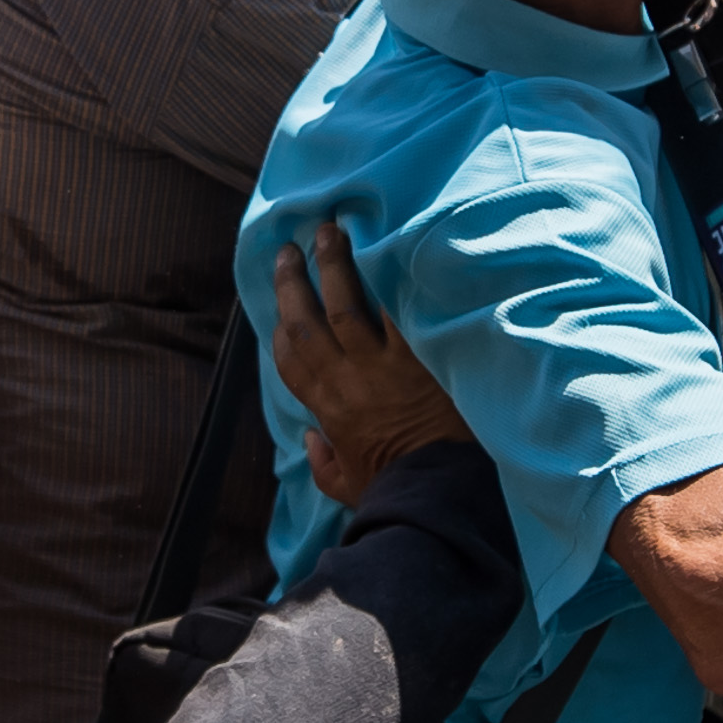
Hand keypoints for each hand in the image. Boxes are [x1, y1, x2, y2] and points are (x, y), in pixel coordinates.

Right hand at [271, 219, 466, 506]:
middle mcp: (347, 379)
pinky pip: (400, 311)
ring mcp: (383, 364)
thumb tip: (311, 440)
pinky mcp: (420, 356)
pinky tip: (389, 249)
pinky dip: (394, 282)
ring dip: (335, 264)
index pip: (290, 359)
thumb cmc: (398, 491)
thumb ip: (324, 464)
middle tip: (289, 248)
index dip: (281, 327)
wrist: (441, 492)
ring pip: (346, 304)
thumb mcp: (348, 488)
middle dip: (294, 282)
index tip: (282, 304)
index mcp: (327, 409)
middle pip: (308, 320)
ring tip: (331, 230)